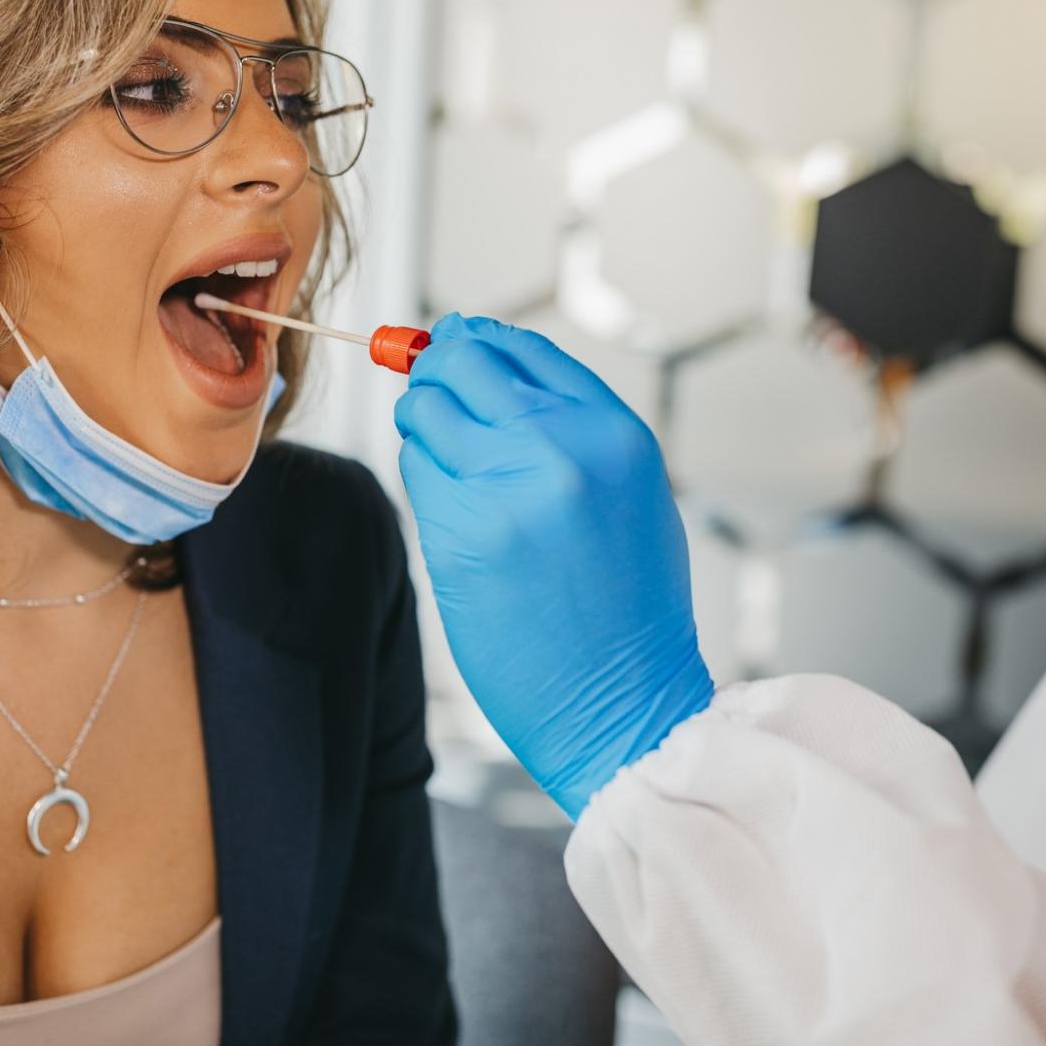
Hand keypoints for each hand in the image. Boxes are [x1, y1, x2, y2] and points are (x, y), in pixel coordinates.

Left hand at [394, 315, 713, 818]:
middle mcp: (562, 448)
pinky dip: (422, 478)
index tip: (453, 348)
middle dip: (437, 372)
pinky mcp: (461, 534)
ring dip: (424, 426)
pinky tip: (452, 510)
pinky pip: (416, 471)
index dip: (476, 342)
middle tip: (431, 395)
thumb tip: (486, 363)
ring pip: (427, 412)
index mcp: (614, 433)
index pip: (523, 348)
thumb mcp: (629, 493)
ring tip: (450, 466)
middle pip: (463, 362)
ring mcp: (506, 490)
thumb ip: (570, 427)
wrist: (624, 703)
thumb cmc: (628, 605)